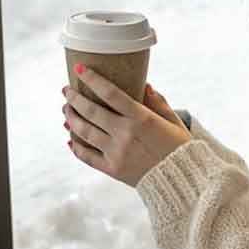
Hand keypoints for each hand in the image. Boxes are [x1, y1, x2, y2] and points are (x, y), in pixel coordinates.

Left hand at [64, 67, 193, 186]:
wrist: (182, 180)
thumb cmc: (180, 148)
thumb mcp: (173, 122)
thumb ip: (158, 102)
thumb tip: (144, 85)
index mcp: (142, 118)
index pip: (110, 93)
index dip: (92, 79)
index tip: (79, 68)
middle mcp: (125, 133)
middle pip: (90, 110)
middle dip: (74, 98)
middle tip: (66, 90)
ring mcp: (116, 152)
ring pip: (83, 131)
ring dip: (70, 118)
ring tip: (66, 110)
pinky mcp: (112, 168)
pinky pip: (86, 156)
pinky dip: (75, 146)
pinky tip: (70, 139)